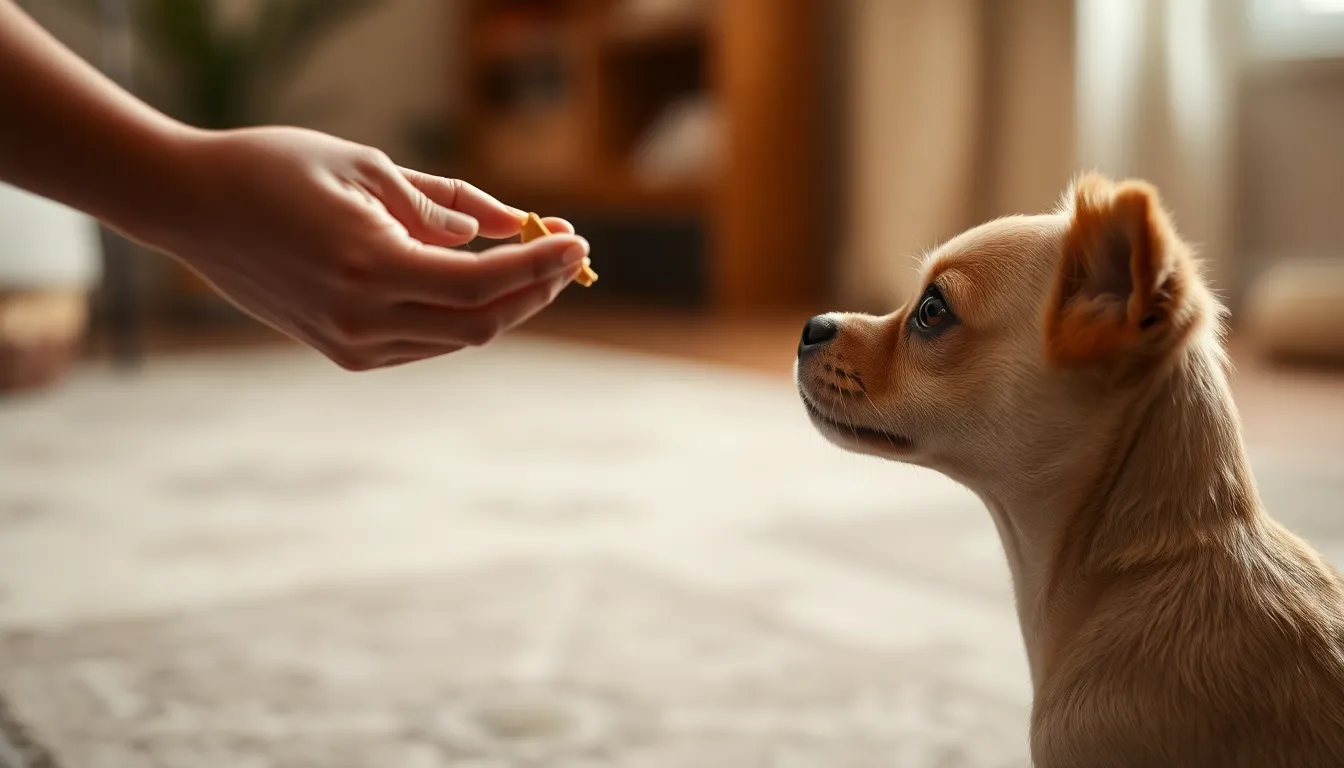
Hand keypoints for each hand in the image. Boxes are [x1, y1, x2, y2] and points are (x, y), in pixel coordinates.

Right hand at [138, 127, 587, 370]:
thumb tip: (501, 228)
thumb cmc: (272, 169)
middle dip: (534, 289)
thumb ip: (441, 203)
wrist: (188, 206)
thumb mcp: (367, 165)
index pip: (481, 283)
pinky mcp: (341, 352)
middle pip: (481, 322)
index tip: (578, 242)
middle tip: (567, 254)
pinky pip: (425, 341)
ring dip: (505, 304)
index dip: (539, 266)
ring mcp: (350, 344)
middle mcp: (361, 319)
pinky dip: (463, 315)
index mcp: (368, 268)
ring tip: (536, 263)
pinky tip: (482, 283)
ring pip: (457, 337)